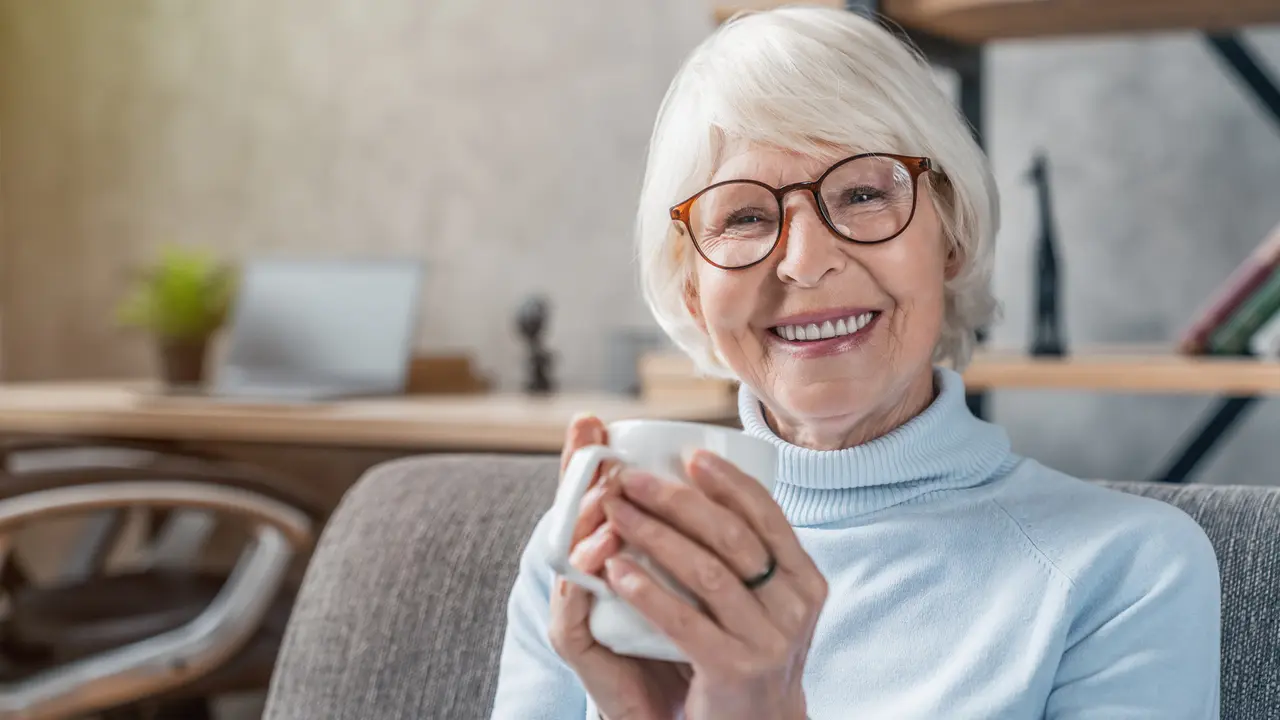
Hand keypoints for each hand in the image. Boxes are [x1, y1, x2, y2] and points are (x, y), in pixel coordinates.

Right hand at [547, 414, 690, 719]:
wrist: (678, 711)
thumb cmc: (690, 640)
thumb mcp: (696, 580)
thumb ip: (699, 536)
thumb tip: (721, 473)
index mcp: (611, 552)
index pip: (592, 497)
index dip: (585, 458)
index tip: (590, 419)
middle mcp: (586, 575)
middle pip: (570, 514)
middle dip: (580, 473)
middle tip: (593, 440)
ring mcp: (576, 608)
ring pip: (568, 554)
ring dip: (585, 518)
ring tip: (607, 492)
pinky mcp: (576, 645)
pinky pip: (574, 606)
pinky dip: (590, 577)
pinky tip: (608, 554)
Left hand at [600, 449, 826, 719]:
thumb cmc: (749, 650)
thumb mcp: (767, 599)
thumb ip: (751, 555)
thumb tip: (704, 482)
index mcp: (805, 579)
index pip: (767, 515)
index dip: (728, 481)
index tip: (689, 455)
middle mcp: (794, 606)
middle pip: (732, 536)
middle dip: (677, 500)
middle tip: (631, 479)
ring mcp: (768, 640)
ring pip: (706, 573)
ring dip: (654, 536)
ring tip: (616, 513)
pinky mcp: (734, 669)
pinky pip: (684, 621)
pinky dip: (647, 591)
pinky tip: (616, 570)